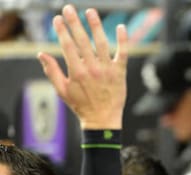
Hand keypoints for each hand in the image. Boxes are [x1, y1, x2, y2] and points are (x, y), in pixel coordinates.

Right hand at [37, 5, 127, 129]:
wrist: (103, 119)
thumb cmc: (81, 105)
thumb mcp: (62, 90)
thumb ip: (52, 71)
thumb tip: (41, 54)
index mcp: (76, 72)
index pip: (67, 46)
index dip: (62, 31)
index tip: (57, 19)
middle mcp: (92, 69)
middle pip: (82, 41)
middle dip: (74, 23)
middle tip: (69, 8)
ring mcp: (107, 70)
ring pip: (101, 43)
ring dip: (95, 26)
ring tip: (90, 12)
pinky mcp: (119, 72)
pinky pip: (123, 53)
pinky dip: (122, 40)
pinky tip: (120, 27)